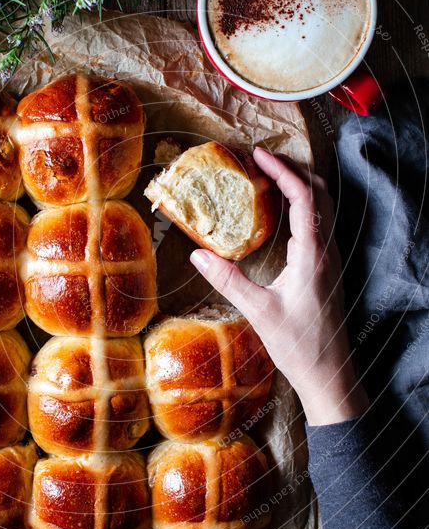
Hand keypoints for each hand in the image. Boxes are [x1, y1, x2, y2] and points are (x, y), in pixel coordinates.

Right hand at [190, 146, 368, 425]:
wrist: (329, 374)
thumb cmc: (299, 345)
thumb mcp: (259, 312)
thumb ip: (228, 280)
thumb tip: (198, 254)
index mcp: (314, 254)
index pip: (304, 197)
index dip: (282, 171)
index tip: (258, 155)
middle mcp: (327, 250)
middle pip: (319, 193)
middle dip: (293, 170)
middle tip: (261, 160)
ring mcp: (330, 258)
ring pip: (322, 207)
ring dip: (299, 186)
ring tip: (268, 178)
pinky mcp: (327, 268)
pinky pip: (318, 224)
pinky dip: (301, 206)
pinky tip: (279, 214)